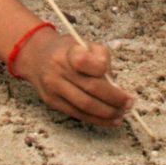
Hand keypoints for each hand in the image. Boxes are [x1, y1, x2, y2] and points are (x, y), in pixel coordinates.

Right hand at [11, 29, 133, 127]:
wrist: (36, 56)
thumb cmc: (68, 50)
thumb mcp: (85, 44)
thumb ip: (102, 59)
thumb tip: (116, 86)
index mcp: (69, 51)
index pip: (88, 61)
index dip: (105, 71)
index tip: (120, 83)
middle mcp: (59, 69)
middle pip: (91, 88)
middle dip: (114, 99)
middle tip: (128, 105)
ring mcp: (54, 86)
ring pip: (84, 105)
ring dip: (106, 113)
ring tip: (120, 115)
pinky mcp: (51, 101)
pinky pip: (76, 113)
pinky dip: (95, 119)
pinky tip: (108, 120)